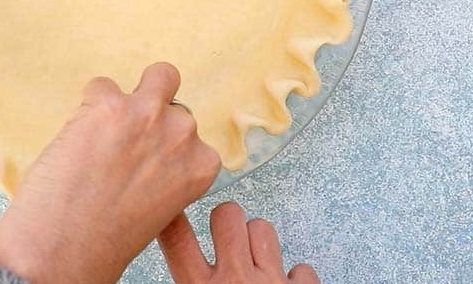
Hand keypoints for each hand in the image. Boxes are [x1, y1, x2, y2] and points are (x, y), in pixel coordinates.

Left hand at [0, 62, 221, 283]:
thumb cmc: (104, 241)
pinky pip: (102, 85)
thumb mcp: (158, 211)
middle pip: (174, 110)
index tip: (147, 162)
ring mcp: (148, 115)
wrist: (63, 249)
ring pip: (160, 76)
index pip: (194, 140)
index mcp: (201, 166)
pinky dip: (89, 104)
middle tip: (121, 148)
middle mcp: (182, 135)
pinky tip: (77, 133)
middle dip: (149, 123)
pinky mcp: (109, 104)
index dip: (165, 149)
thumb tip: (146, 153)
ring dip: (136, 95)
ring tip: (111, 118)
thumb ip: (164, 175)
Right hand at [158, 202, 320, 282]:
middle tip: (227, 236)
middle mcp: (234, 280)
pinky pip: (301, 269)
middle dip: (226, 219)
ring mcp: (270, 282)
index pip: (177, 239)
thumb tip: (185, 270)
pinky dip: (294, 279)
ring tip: (255, 262)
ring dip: (258, 242)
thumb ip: (190, 283)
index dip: (171, 214)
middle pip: (227, 215)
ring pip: (263, 229)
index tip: (170, 198)